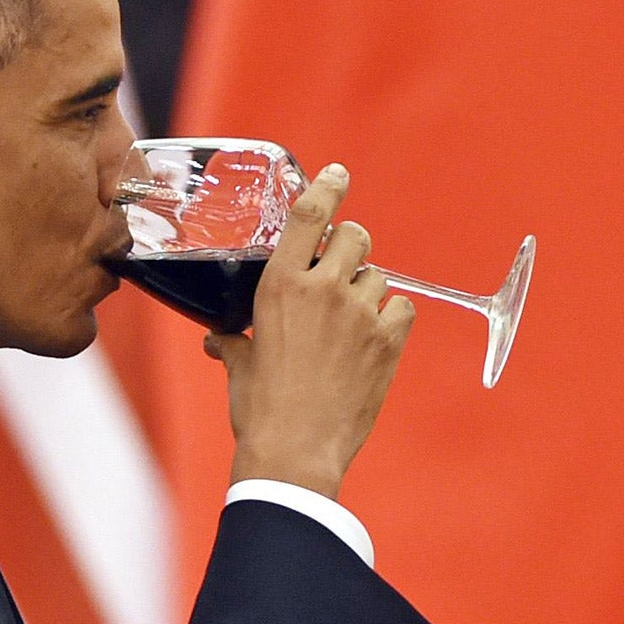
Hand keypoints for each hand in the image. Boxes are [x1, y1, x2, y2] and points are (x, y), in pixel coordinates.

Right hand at [204, 166, 415, 498]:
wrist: (296, 450)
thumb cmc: (260, 409)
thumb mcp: (240, 365)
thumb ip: (234, 342)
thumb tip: (221, 341)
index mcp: (280, 285)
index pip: (310, 215)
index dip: (328, 188)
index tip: (339, 174)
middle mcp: (323, 289)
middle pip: (356, 237)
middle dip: (352, 248)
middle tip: (342, 272)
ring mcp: (360, 313)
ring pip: (378, 277)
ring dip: (369, 292)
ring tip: (350, 325)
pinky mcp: (388, 340)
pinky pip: (402, 308)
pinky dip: (392, 318)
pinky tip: (375, 339)